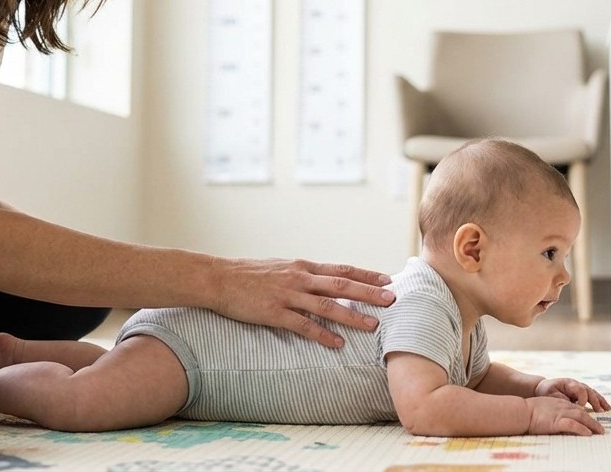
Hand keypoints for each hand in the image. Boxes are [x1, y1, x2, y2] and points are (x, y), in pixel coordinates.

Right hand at [209, 257, 394, 347]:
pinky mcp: (274, 312)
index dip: (366, 275)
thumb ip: (303, 275)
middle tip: (392, 299)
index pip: (342, 269)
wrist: (218, 278)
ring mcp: (287, 295)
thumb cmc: (249, 274)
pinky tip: (337, 343)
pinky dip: (322, 334)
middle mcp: (300, 278)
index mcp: (303, 267)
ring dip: (351, 315)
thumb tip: (324, 281)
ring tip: (372, 325)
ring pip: (326, 305)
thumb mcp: (281, 267)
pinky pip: (303, 325)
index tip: (387, 280)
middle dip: (368, 293)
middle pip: (341, 284)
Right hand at [524, 396, 605, 435]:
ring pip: (582, 417)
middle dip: (594, 421)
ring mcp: (560, 413)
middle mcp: (563, 406)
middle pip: (583, 412)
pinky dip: (582, 429)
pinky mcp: (556, 421)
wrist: (521, 411)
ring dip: (593, 425)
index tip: (593, 422)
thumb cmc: (528, 411)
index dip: (587, 415)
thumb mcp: (544, 408)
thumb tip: (559, 421)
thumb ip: (553, 412)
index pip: (577, 408)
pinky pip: (572, 425)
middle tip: (601, 429)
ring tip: (600, 432)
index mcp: (559, 403)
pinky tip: (588, 434)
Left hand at [535, 377, 610, 411]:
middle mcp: (577, 384)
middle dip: (595, 401)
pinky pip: (594, 397)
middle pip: (589, 391)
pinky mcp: (583, 393)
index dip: (582, 399)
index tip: (582, 408)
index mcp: (569, 383)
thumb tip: (571, 407)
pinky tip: (606, 409)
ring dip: (601, 402)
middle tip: (599, 411)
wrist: (544, 388)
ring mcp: (581, 387)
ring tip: (608, 410)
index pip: (580, 389)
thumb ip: (562, 400)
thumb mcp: (551, 395)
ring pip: (593, 393)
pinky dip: (600, 402)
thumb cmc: (547, 392)